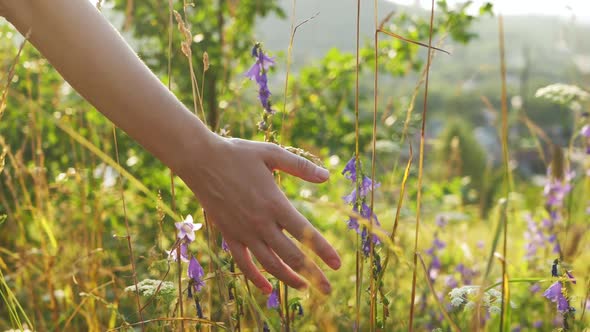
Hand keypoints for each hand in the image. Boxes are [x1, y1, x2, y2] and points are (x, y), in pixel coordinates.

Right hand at [180, 135, 340, 293]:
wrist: (200, 160)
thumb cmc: (237, 153)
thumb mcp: (271, 153)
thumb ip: (300, 167)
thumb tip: (327, 176)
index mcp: (275, 203)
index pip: (305, 234)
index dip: (324, 251)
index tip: (338, 265)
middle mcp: (261, 223)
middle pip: (292, 256)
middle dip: (313, 274)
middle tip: (328, 289)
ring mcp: (243, 232)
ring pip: (270, 264)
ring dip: (289, 279)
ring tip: (305, 288)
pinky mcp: (228, 235)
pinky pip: (243, 263)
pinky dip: (255, 277)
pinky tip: (267, 288)